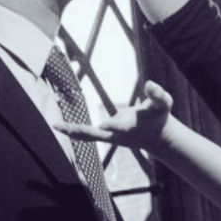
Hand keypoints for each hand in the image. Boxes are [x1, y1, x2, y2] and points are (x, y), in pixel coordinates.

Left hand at [55, 80, 172, 150]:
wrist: (157, 137)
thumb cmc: (160, 116)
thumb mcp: (164, 103)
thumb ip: (158, 94)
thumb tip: (149, 83)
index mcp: (131, 127)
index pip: (121, 127)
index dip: (113, 126)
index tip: (104, 124)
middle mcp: (118, 134)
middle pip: (98, 135)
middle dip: (83, 131)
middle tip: (68, 129)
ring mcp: (111, 136)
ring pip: (89, 135)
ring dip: (73, 131)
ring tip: (56, 125)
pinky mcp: (107, 135)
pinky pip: (88, 134)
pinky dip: (75, 131)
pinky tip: (61, 127)